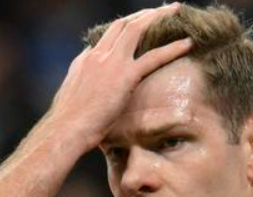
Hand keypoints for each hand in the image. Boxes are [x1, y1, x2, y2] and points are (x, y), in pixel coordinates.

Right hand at [44, 4, 192, 152]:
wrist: (65, 129)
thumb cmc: (66, 124)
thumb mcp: (71, 100)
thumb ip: (81, 88)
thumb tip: (85, 92)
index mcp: (84, 61)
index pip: (105, 37)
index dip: (122, 29)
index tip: (136, 27)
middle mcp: (97, 55)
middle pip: (122, 25)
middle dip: (142, 15)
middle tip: (159, 10)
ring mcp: (111, 63)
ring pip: (137, 29)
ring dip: (158, 16)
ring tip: (175, 10)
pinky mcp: (125, 76)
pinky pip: (153, 57)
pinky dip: (172, 48)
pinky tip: (187, 43)